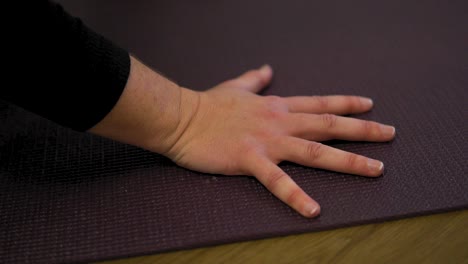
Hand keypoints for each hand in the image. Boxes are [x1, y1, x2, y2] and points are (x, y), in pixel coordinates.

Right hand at [163, 65, 395, 217]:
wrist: (182, 117)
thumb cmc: (208, 104)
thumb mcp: (237, 86)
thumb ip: (256, 78)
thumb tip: (267, 68)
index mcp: (276, 106)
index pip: (319, 103)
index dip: (346, 104)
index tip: (369, 105)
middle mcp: (278, 122)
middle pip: (328, 124)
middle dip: (362, 129)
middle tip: (390, 134)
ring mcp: (267, 141)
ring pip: (315, 151)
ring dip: (347, 160)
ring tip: (375, 169)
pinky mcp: (249, 160)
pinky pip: (277, 181)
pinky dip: (296, 196)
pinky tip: (314, 210)